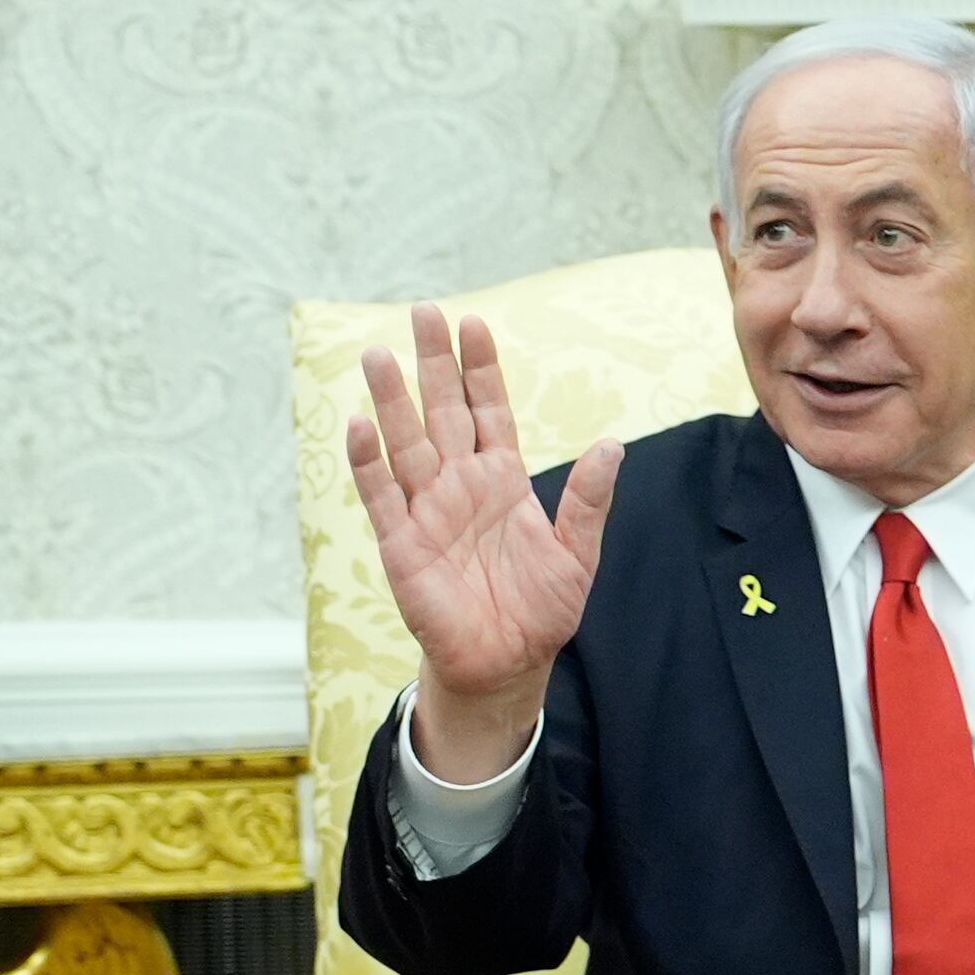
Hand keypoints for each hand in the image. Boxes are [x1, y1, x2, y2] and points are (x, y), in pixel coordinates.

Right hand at [348, 306, 619, 779]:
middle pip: (441, 412)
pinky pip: (380, 497)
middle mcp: (459, 485)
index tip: (475, 323)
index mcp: (501, 479)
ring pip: (405, 443)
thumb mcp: (578, 552)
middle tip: (423, 312)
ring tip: (377, 354)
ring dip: (391, 401)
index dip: (480, 369)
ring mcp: (426, 511)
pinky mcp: (401, 544)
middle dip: (432, 364)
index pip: (487, 410)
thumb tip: (613, 445)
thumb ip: (588, 500)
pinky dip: (369, 463)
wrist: (508, 663)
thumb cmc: (542, 609)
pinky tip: (360, 425)